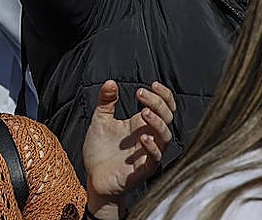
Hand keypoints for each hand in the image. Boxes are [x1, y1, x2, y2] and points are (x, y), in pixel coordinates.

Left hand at [83, 80, 175, 216]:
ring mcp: (147, 153)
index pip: (164, 107)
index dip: (164, 95)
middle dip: (158, 103)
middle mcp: (148, 136)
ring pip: (165, 136)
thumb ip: (106, 101)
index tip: (152, 84)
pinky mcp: (143, 169)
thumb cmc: (100, 151)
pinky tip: (142, 138)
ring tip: (144, 112)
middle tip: (141, 93)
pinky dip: (152, 147)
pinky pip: (155, 158)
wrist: (94, 179)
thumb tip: (110, 82)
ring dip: (158, 122)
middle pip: (167, 117)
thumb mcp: (100, 121)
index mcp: (141, 124)